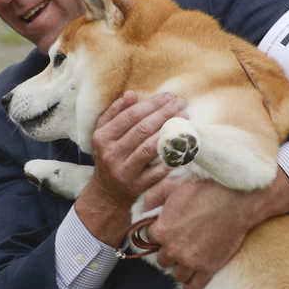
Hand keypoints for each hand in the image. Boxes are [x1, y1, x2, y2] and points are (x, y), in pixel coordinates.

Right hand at [75, 91, 186, 244]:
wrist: (107, 194)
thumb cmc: (109, 156)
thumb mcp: (104, 134)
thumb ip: (115, 113)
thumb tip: (131, 94)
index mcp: (103, 137)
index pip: (130, 116)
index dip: (152, 104)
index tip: (169, 96)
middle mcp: (111, 154)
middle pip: (142, 130)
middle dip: (164, 114)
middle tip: (182, 104)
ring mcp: (124, 171)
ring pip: (149, 148)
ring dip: (169, 133)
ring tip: (185, 120)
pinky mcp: (136, 186)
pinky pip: (158, 170)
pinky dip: (171, 158)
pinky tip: (184, 145)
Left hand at [141, 169, 288, 288]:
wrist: (237, 199)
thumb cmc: (205, 189)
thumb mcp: (173, 185)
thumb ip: (153, 197)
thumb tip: (143, 210)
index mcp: (161, 230)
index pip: (149, 239)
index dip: (158, 233)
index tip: (167, 229)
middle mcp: (172, 249)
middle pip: (162, 259)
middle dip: (168, 251)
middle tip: (179, 243)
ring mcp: (190, 261)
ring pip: (177, 274)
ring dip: (180, 267)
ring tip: (188, 258)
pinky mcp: (208, 268)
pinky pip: (193, 286)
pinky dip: (191, 284)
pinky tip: (192, 276)